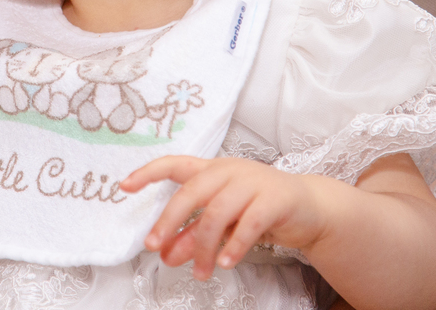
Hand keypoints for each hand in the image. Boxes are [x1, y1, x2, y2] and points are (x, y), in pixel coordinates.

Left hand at [121, 156, 327, 279]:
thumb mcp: (223, 222)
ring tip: (200, 272)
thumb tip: (166, 254)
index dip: (148, 173)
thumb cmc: (260, 209)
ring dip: (203, 247)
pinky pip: (248, 224)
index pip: (174, 164)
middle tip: (154, 247)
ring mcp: (253, 182)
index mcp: (212, 170)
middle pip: (190, 192)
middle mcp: (229, 170)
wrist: (310, 208)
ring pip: (217, 213)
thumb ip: (193, 234)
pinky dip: (234, 246)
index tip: (125, 186)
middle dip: (168, 221)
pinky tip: (224, 263)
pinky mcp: (275, 199)